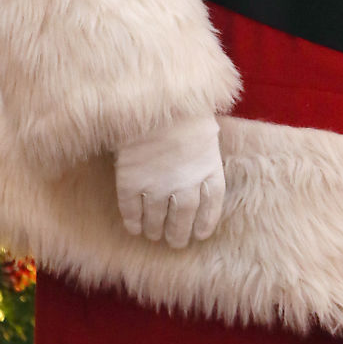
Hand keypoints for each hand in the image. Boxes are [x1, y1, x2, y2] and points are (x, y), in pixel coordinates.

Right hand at [114, 114, 225, 247]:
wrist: (157, 101)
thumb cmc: (185, 110)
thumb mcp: (206, 132)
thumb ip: (204, 156)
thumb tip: (201, 170)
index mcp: (209, 171)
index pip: (211, 206)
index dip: (206, 222)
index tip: (200, 234)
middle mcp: (185, 185)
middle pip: (184, 218)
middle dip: (179, 234)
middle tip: (175, 242)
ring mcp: (157, 185)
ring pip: (156, 218)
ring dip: (156, 230)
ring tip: (154, 236)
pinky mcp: (131, 182)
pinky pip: (132, 209)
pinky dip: (133, 221)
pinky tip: (134, 228)